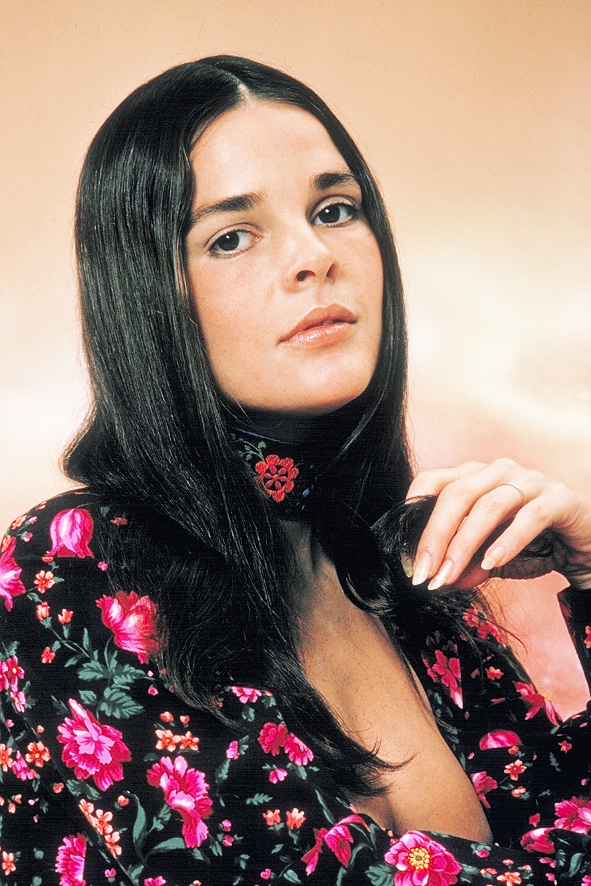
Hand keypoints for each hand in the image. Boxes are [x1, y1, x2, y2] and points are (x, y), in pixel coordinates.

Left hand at [405, 458, 590, 590]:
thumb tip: (437, 581)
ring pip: (488, 505)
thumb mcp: (488, 559)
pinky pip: (530, 517)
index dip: (413, 513)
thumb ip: (463, 566)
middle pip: (455, 495)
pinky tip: (492, 563)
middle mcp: (499, 471)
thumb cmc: (534, 545)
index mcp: (475, 476)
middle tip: (423, 575)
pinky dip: (507, 541)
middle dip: (434, 537)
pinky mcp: (560, 498)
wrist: (586, 546)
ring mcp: (531, 480)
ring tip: (450, 576)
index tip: (405, 554)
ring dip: (464, 544)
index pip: (432, 481)